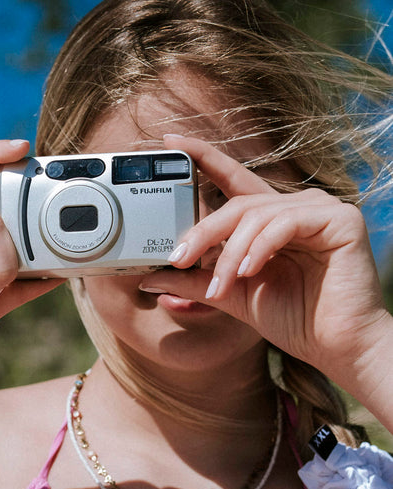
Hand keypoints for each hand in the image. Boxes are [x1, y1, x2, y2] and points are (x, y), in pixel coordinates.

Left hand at [143, 134, 390, 388]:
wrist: (335, 345)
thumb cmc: (290, 317)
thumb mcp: (229, 293)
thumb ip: (192, 281)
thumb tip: (148, 275)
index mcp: (267, 218)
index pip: (230, 178)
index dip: (201, 156)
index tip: (169, 142)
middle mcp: (292, 206)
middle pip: (235, 205)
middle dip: (202, 233)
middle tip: (178, 259)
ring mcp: (318, 209)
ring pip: (256, 216)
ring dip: (230, 254)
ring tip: (222, 286)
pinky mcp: (340, 219)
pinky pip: (285, 223)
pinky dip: (260, 248)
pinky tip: (249, 272)